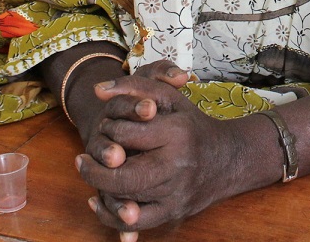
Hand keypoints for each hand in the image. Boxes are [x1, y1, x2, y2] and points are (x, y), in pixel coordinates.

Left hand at [74, 60, 253, 237]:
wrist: (228, 159)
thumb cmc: (191, 124)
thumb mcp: (168, 97)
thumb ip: (133, 86)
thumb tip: (97, 90)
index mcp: (177, 133)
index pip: (127, 134)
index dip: (108, 129)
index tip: (105, 126)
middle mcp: (178, 166)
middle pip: (123, 176)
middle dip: (95, 170)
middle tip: (81, 160)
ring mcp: (176, 193)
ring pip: (126, 200)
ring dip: (100, 188)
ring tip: (90, 172)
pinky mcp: (173, 212)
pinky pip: (136, 223)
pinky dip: (111, 216)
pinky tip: (98, 200)